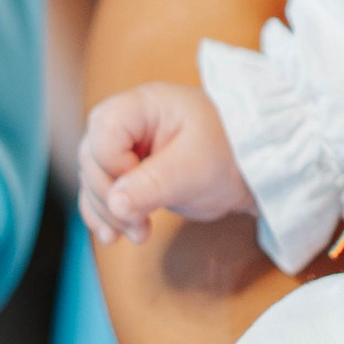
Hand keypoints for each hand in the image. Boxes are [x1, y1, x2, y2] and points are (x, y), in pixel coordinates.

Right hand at [79, 80, 257, 245]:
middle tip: (140, 226)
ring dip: (107, 212)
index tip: (147, 184)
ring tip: (138, 234)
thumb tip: (115, 204)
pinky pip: (101, 192)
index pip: (104, 132)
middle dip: (109, 196)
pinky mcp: (130, 173)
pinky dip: (103, 215)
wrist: (251, 169)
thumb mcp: (194, 168)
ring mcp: (128, 148)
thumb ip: (152, 184)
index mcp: (145, 106)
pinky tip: (112, 237)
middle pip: (92, 156)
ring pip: (93, 178)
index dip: (115, 164)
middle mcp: (130, 122)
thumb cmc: (230, 154)